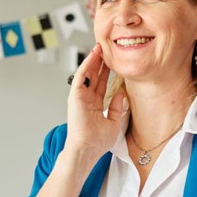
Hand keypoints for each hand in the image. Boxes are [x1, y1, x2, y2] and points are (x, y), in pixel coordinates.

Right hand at [65, 43, 126, 160]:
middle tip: (106, 47)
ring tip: (99, 47)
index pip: (101, 83)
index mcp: (95, 105)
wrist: (87, 149)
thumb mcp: (114, 122)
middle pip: (94, 75)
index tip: (113, 60)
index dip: (106, 71)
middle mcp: (86, 99)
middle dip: (100, 61)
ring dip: (92, 60)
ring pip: (87, 73)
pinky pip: (81, 77)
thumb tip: (121, 94)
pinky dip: (86, 66)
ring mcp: (80, 97)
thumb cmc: (97, 142)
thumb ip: (117, 108)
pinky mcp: (75, 96)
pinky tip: (92, 56)